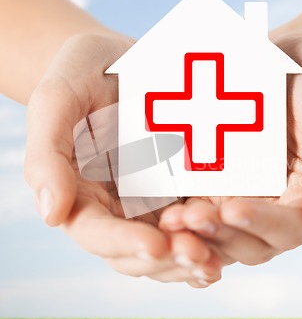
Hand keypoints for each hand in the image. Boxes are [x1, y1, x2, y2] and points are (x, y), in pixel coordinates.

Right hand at [24, 33, 222, 286]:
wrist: (119, 58)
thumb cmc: (80, 74)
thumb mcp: (57, 101)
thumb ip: (48, 156)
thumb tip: (51, 215)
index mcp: (82, 196)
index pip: (97, 233)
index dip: (124, 243)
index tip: (154, 244)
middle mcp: (117, 209)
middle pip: (136, 253)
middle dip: (167, 260)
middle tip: (199, 256)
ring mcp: (151, 202)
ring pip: (169, 247)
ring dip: (192, 258)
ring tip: (218, 260)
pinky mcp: (181, 189)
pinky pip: (196, 222)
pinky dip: (213, 237)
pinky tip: (236, 238)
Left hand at [159, 36, 301, 264]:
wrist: (290, 56)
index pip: (293, 228)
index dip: (264, 224)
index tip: (233, 209)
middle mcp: (283, 209)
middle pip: (253, 242)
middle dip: (222, 235)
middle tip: (191, 219)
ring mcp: (249, 199)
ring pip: (223, 235)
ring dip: (198, 235)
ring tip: (172, 221)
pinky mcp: (221, 186)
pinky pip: (202, 210)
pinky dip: (186, 217)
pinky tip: (165, 210)